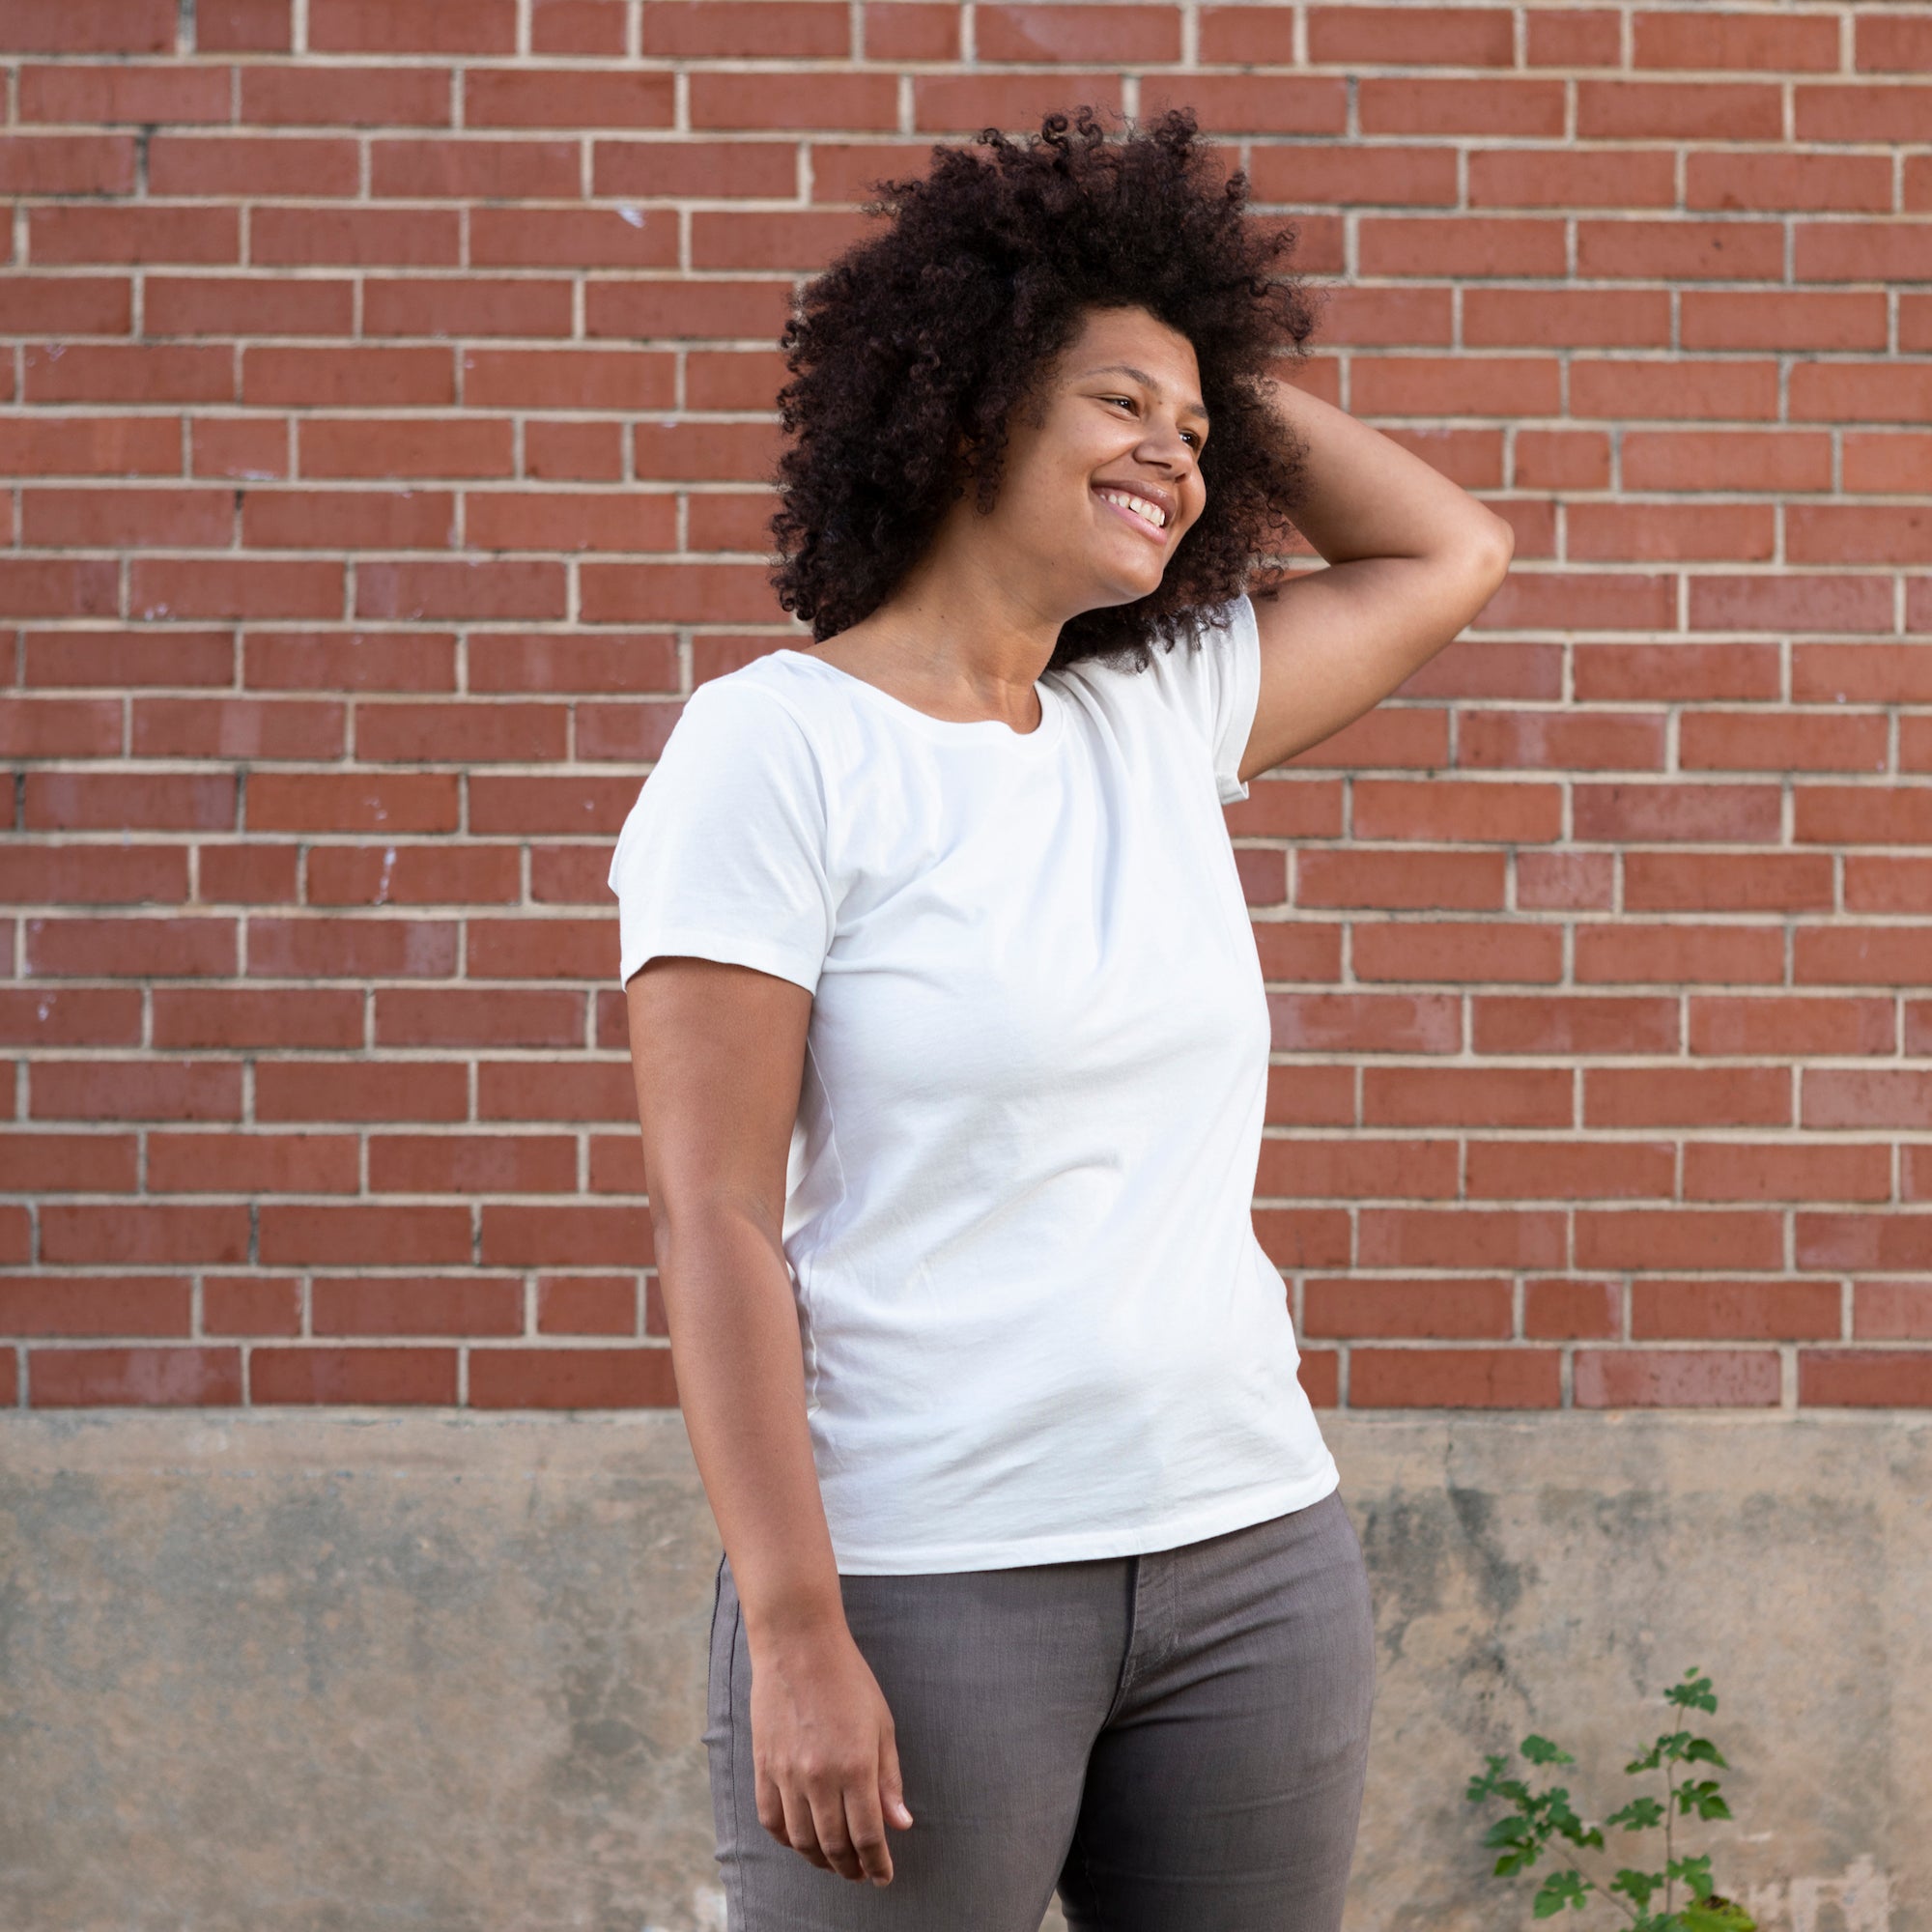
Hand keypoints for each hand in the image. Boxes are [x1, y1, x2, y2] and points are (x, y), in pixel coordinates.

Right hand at [748, 1624, 915, 1883]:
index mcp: (856, 1766)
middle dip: (851, 1868)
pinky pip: (771, 1819)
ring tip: (834, 1861)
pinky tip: (800, 1840)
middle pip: (834, 1845)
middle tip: (861, 1873)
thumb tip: (899, 1825)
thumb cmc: (848, 1680)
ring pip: (801, 1840)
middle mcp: (820, 1776)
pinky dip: (787, 1839)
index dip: (877, 1864)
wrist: (799, 1646)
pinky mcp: (763, 1766)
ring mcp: (787, 1774)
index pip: (867, 1836)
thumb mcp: (882, 1725)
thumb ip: (889, 1779)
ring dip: (820, 1859)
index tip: (883, 1876)